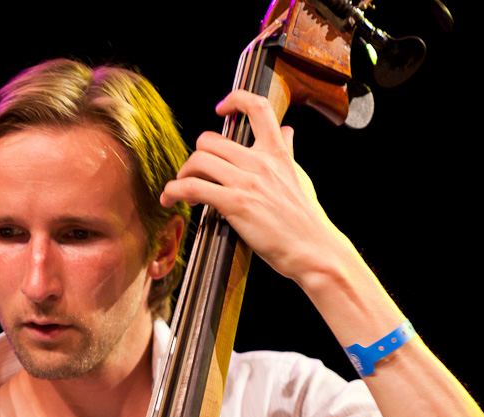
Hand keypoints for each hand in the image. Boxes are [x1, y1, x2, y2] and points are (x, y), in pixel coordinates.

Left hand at [160, 90, 350, 285]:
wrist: (312, 249)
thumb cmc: (306, 219)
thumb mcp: (300, 177)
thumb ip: (288, 152)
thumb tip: (288, 131)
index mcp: (277, 152)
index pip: (258, 108)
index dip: (235, 100)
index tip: (221, 109)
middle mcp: (260, 162)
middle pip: (211, 140)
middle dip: (197, 157)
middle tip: (196, 174)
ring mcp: (247, 182)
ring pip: (198, 160)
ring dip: (183, 174)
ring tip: (184, 190)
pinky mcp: (235, 204)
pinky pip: (193, 187)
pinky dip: (174, 190)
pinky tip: (171, 198)